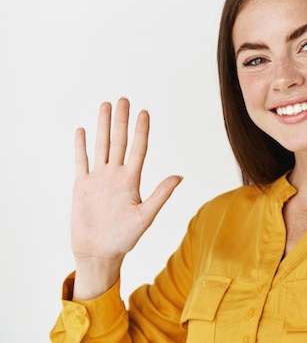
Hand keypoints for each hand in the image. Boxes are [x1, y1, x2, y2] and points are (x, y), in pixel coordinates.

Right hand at [71, 98, 181, 298]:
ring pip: (101, 146)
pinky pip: (81, 162)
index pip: (138, 149)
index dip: (141, 131)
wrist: (99, 253)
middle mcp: (115, 175)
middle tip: (124, 99)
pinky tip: (82, 130)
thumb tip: (180, 176)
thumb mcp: (146, 216)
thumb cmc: (124, 238)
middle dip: (122, 120)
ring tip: (105, 106)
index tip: (144, 112)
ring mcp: (98, 179)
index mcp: (131, 180)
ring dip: (103, 126)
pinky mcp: (82, 186)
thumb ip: (161, 194)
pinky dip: (80, 147)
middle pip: (119, 141)